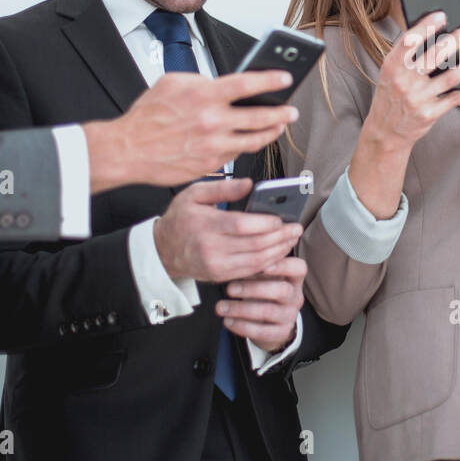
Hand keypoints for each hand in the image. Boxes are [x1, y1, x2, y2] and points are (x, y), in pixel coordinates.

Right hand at [84, 70, 299, 193]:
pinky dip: (247, 146)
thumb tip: (220, 83)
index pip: (248, 84)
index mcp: (204, 96)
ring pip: (255, 139)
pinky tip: (252, 140)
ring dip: (271, 132)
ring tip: (279, 127)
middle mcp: (213, 121)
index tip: (285, 79)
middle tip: (291, 111)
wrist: (129, 150)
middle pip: (261, 116)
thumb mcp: (172, 83)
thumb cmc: (147, 117)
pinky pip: (237, 154)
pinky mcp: (212, 164)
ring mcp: (214, 145)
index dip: (271, 81)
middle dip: (282, 113)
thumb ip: (200, 81)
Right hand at [153, 178, 302, 282]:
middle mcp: (211, 248)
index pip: (242, 226)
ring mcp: (216, 265)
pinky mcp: (220, 276)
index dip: (265, 223)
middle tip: (296, 227)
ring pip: (256, 261)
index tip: (281, 218)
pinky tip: (279, 251)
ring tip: (292, 238)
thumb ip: (223, 187)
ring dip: (279, 250)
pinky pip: (250, 271)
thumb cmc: (180, 219)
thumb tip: (250, 184)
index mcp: (205, 224)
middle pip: (254, 245)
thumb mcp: (193, 194)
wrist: (162, 250)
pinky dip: (268, 262)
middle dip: (280, 237)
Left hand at [217, 256, 306, 352]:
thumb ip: (255, 269)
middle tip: (229, 289)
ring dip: (241, 309)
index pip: (299, 268)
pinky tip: (227, 321)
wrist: (269, 322)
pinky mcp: (281, 333)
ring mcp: (290, 316)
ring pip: (269, 312)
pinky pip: (263, 331)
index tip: (263, 266)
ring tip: (220, 307)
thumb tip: (235, 262)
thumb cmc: (263, 290)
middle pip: (282, 290)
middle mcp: (295, 296)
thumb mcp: (262, 278)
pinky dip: (242, 326)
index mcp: (293, 278)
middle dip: (253, 289)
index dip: (283, 266)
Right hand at [363, 12, 459, 149]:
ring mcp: (417, 99)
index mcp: (391, 66)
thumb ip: (406, 55)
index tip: (442, 15)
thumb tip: (435, 33)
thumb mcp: (389, 73)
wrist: (385, 132)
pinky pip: (453, 99)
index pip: (409, 41)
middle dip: (456, 40)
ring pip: (450, 77)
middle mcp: (404, 82)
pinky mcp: (429, 115)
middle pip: (434, 56)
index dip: (426, 26)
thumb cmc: (391, 95)